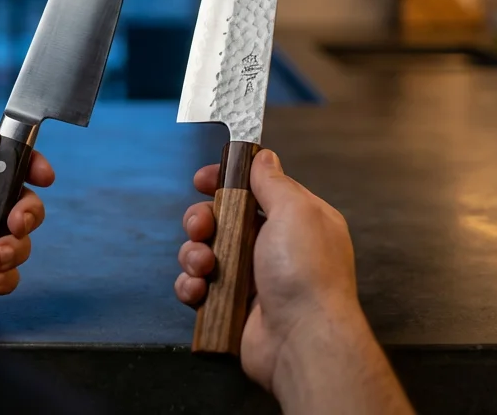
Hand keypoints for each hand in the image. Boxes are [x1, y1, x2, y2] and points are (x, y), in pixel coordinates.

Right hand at [174, 150, 411, 413]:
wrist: (302, 340)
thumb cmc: (306, 272)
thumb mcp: (295, 211)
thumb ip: (273, 182)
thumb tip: (265, 157)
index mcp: (295, 221)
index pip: (255, 190)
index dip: (225, 181)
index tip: (201, 180)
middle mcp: (273, 248)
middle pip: (223, 220)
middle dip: (202, 219)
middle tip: (201, 227)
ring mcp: (251, 279)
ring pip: (205, 252)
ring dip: (194, 254)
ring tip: (204, 266)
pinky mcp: (230, 308)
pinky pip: (198, 288)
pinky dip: (191, 286)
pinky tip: (198, 291)